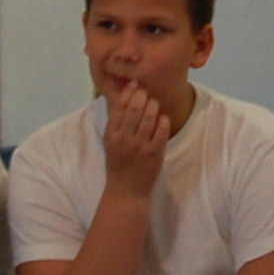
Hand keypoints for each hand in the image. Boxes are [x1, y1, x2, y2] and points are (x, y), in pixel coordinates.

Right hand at [102, 84, 171, 200]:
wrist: (126, 191)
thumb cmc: (118, 163)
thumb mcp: (110, 142)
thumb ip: (117, 123)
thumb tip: (125, 97)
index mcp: (111, 135)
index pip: (118, 108)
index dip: (127, 92)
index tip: (134, 83)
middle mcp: (124, 139)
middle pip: (134, 109)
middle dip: (141, 96)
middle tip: (145, 91)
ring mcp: (140, 146)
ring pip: (149, 117)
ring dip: (153, 105)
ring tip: (154, 102)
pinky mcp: (154, 153)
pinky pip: (161, 131)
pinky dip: (163, 120)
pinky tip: (163, 118)